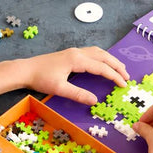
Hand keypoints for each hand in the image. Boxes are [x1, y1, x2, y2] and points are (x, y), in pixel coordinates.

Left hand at [0, 47, 128, 104]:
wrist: (25, 70)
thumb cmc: (41, 79)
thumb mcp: (60, 89)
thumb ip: (78, 94)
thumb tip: (95, 101)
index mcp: (77, 60)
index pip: (101, 67)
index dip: (114, 76)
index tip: (123, 85)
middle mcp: (78, 52)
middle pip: (103, 56)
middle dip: (117, 66)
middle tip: (127, 76)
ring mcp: (73, 51)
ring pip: (98, 52)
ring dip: (110, 60)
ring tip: (119, 69)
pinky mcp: (69, 53)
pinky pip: (91, 52)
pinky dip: (102, 57)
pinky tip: (102, 63)